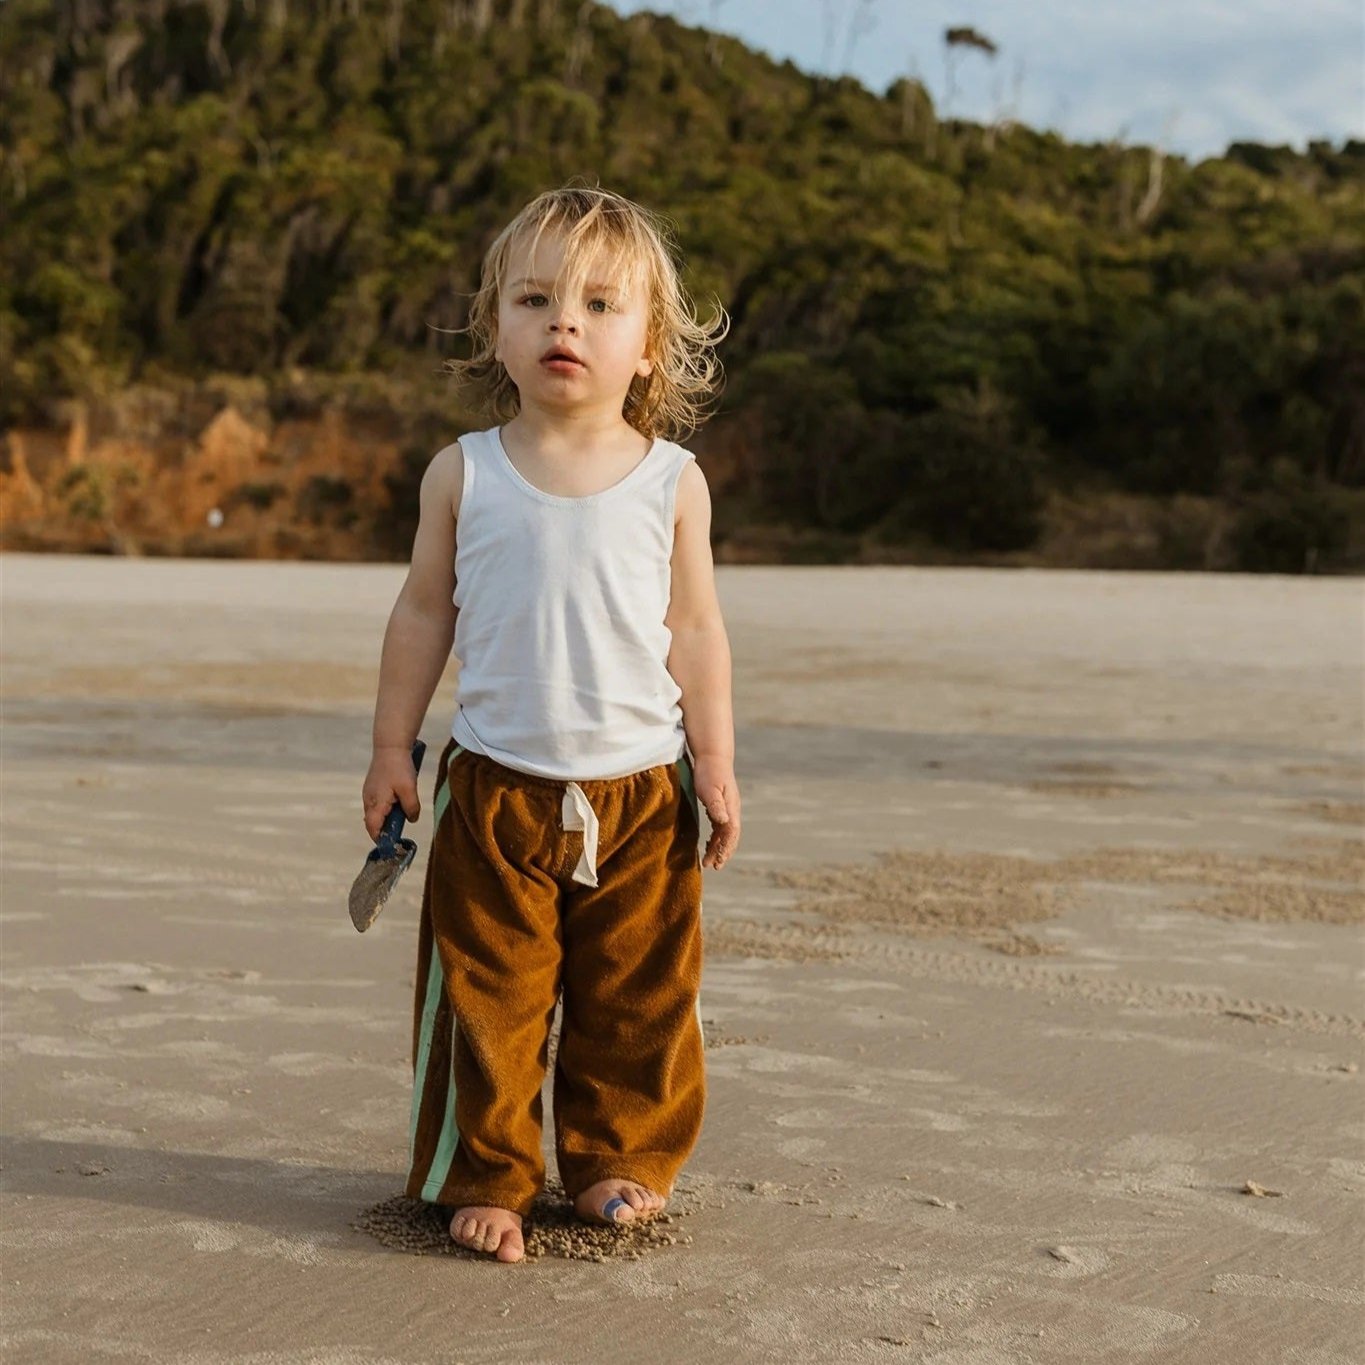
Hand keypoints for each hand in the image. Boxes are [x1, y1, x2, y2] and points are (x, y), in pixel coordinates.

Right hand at [361, 745, 420, 841]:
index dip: (381, 840)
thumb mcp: (409, 790)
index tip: (392, 845)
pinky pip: (379, 803)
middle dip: (387, 828)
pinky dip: (387, 807)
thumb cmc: (399, 768)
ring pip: (377, 812)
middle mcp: (368, 800)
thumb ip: (411, 808)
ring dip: (388, 816)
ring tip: (402, 811)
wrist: (391, 746)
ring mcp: (369, 793)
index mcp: (375, 804)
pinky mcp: (373, 786)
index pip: (373, 829)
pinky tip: (399, 800)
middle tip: (401, 828)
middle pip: (374, 823)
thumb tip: (411, 820)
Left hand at [693, 755, 740, 869]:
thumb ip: (716, 805)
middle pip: (730, 836)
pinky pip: (720, 827)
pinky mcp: (721, 805)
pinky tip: (708, 843)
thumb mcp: (710, 789)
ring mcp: (728, 808)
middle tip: (714, 866)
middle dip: (723, 852)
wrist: (713, 756)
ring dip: (719, 847)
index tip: (717, 862)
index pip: (731, 833)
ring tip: (710, 861)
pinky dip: (716, 838)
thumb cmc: (709, 771)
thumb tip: (723, 822)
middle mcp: (732, 810)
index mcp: (731, 808)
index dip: (725, 848)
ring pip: (725, 833)